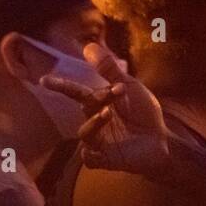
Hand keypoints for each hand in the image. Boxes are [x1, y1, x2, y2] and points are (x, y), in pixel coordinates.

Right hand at [39, 42, 171, 175]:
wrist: (161, 140)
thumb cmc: (142, 112)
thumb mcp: (129, 87)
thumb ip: (109, 69)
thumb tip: (88, 46)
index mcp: (98, 103)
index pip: (77, 92)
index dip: (61, 85)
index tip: (44, 80)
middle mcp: (94, 120)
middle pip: (85, 107)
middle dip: (97, 98)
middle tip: (116, 90)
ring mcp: (98, 141)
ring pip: (85, 133)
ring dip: (94, 122)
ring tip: (109, 113)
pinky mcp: (105, 160)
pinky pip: (89, 158)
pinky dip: (89, 154)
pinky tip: (92, 149)